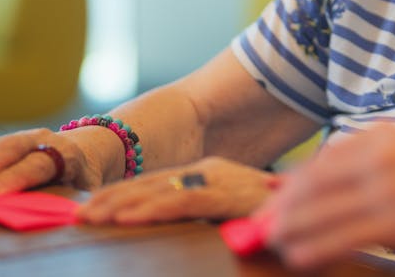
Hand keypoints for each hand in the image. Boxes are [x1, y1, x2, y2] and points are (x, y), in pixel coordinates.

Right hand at [0, 128, 114, 196]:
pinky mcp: (1, 142)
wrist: (85, 150)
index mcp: (66, 152)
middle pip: (8, 148)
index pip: (37, 163)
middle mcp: (41, 138)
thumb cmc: (83, 179)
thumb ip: (72, 200)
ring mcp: (19, 137)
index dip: (14, 178)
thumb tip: (59, 218)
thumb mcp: (86, 190)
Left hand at [76, 156, 277, 223]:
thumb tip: (177, 224)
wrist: (317, 205)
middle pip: (149, 184)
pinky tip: (127, 219)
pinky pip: (180, 203)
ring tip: (90, 217)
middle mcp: (209, 170)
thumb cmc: (276, 213)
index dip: (120, 193)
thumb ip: (207, 213)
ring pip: (157, 191)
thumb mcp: (234, 212)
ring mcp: (217, 179)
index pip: (154, 182)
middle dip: (110, 199)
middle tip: (77, 214)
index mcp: (208, 173)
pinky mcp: (225, 195)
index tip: (91, 207)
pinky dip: (150, 210)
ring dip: (119, 205)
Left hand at [268, 123, 394, 268]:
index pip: (324, 159)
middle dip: (280, 206)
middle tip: (257, 225)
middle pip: (312, 183)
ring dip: (287, 228)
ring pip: (318, 210)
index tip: (275, 197)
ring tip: (269, 243)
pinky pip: (340, 237)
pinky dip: (312, 248)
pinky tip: (297, 257)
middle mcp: (379, 155)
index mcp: (386, 135)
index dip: (293, 182)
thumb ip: (393, 158)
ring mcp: (387, 188)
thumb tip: (361, 176)